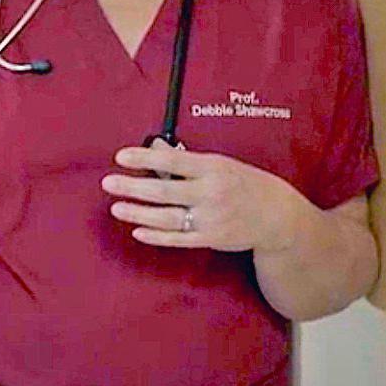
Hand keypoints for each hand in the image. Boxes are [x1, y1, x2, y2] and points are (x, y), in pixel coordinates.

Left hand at [100, 143, 312, 252]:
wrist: (277, 216)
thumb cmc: (244, 183)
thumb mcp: (220, 163)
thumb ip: (186, 159)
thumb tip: (153, 146)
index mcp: (213, 167)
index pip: (173, 159)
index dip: (144, 157)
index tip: (120, 156)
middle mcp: (211, 192)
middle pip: (164, 189)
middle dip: (133, 186)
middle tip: (108, 182)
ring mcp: (210, 218)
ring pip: (167, 217)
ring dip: (139, 213)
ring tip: (116, 207)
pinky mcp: (210, 239)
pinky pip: (178, 239)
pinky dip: (157, 236)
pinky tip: (137, 231)